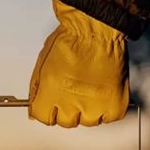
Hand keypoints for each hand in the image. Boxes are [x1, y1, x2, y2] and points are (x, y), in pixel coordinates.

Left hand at [29, 0, 129, 126]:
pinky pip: (109, 117)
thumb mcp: (42, 63)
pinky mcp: (114, 103)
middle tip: (74, 93)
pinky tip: (103, 95)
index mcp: (50, 93)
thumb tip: (34, 107)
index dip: (48, 110)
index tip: (53, 106)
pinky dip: (107, 109)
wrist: (97, 28)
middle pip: (66, 122)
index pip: (43, 118)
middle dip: (68, 109)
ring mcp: (95, 105)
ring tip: (90, 91)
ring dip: (88, 110)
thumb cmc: (71, 38)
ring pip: (88, 121)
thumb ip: (37, 90)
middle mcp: (72, 103)